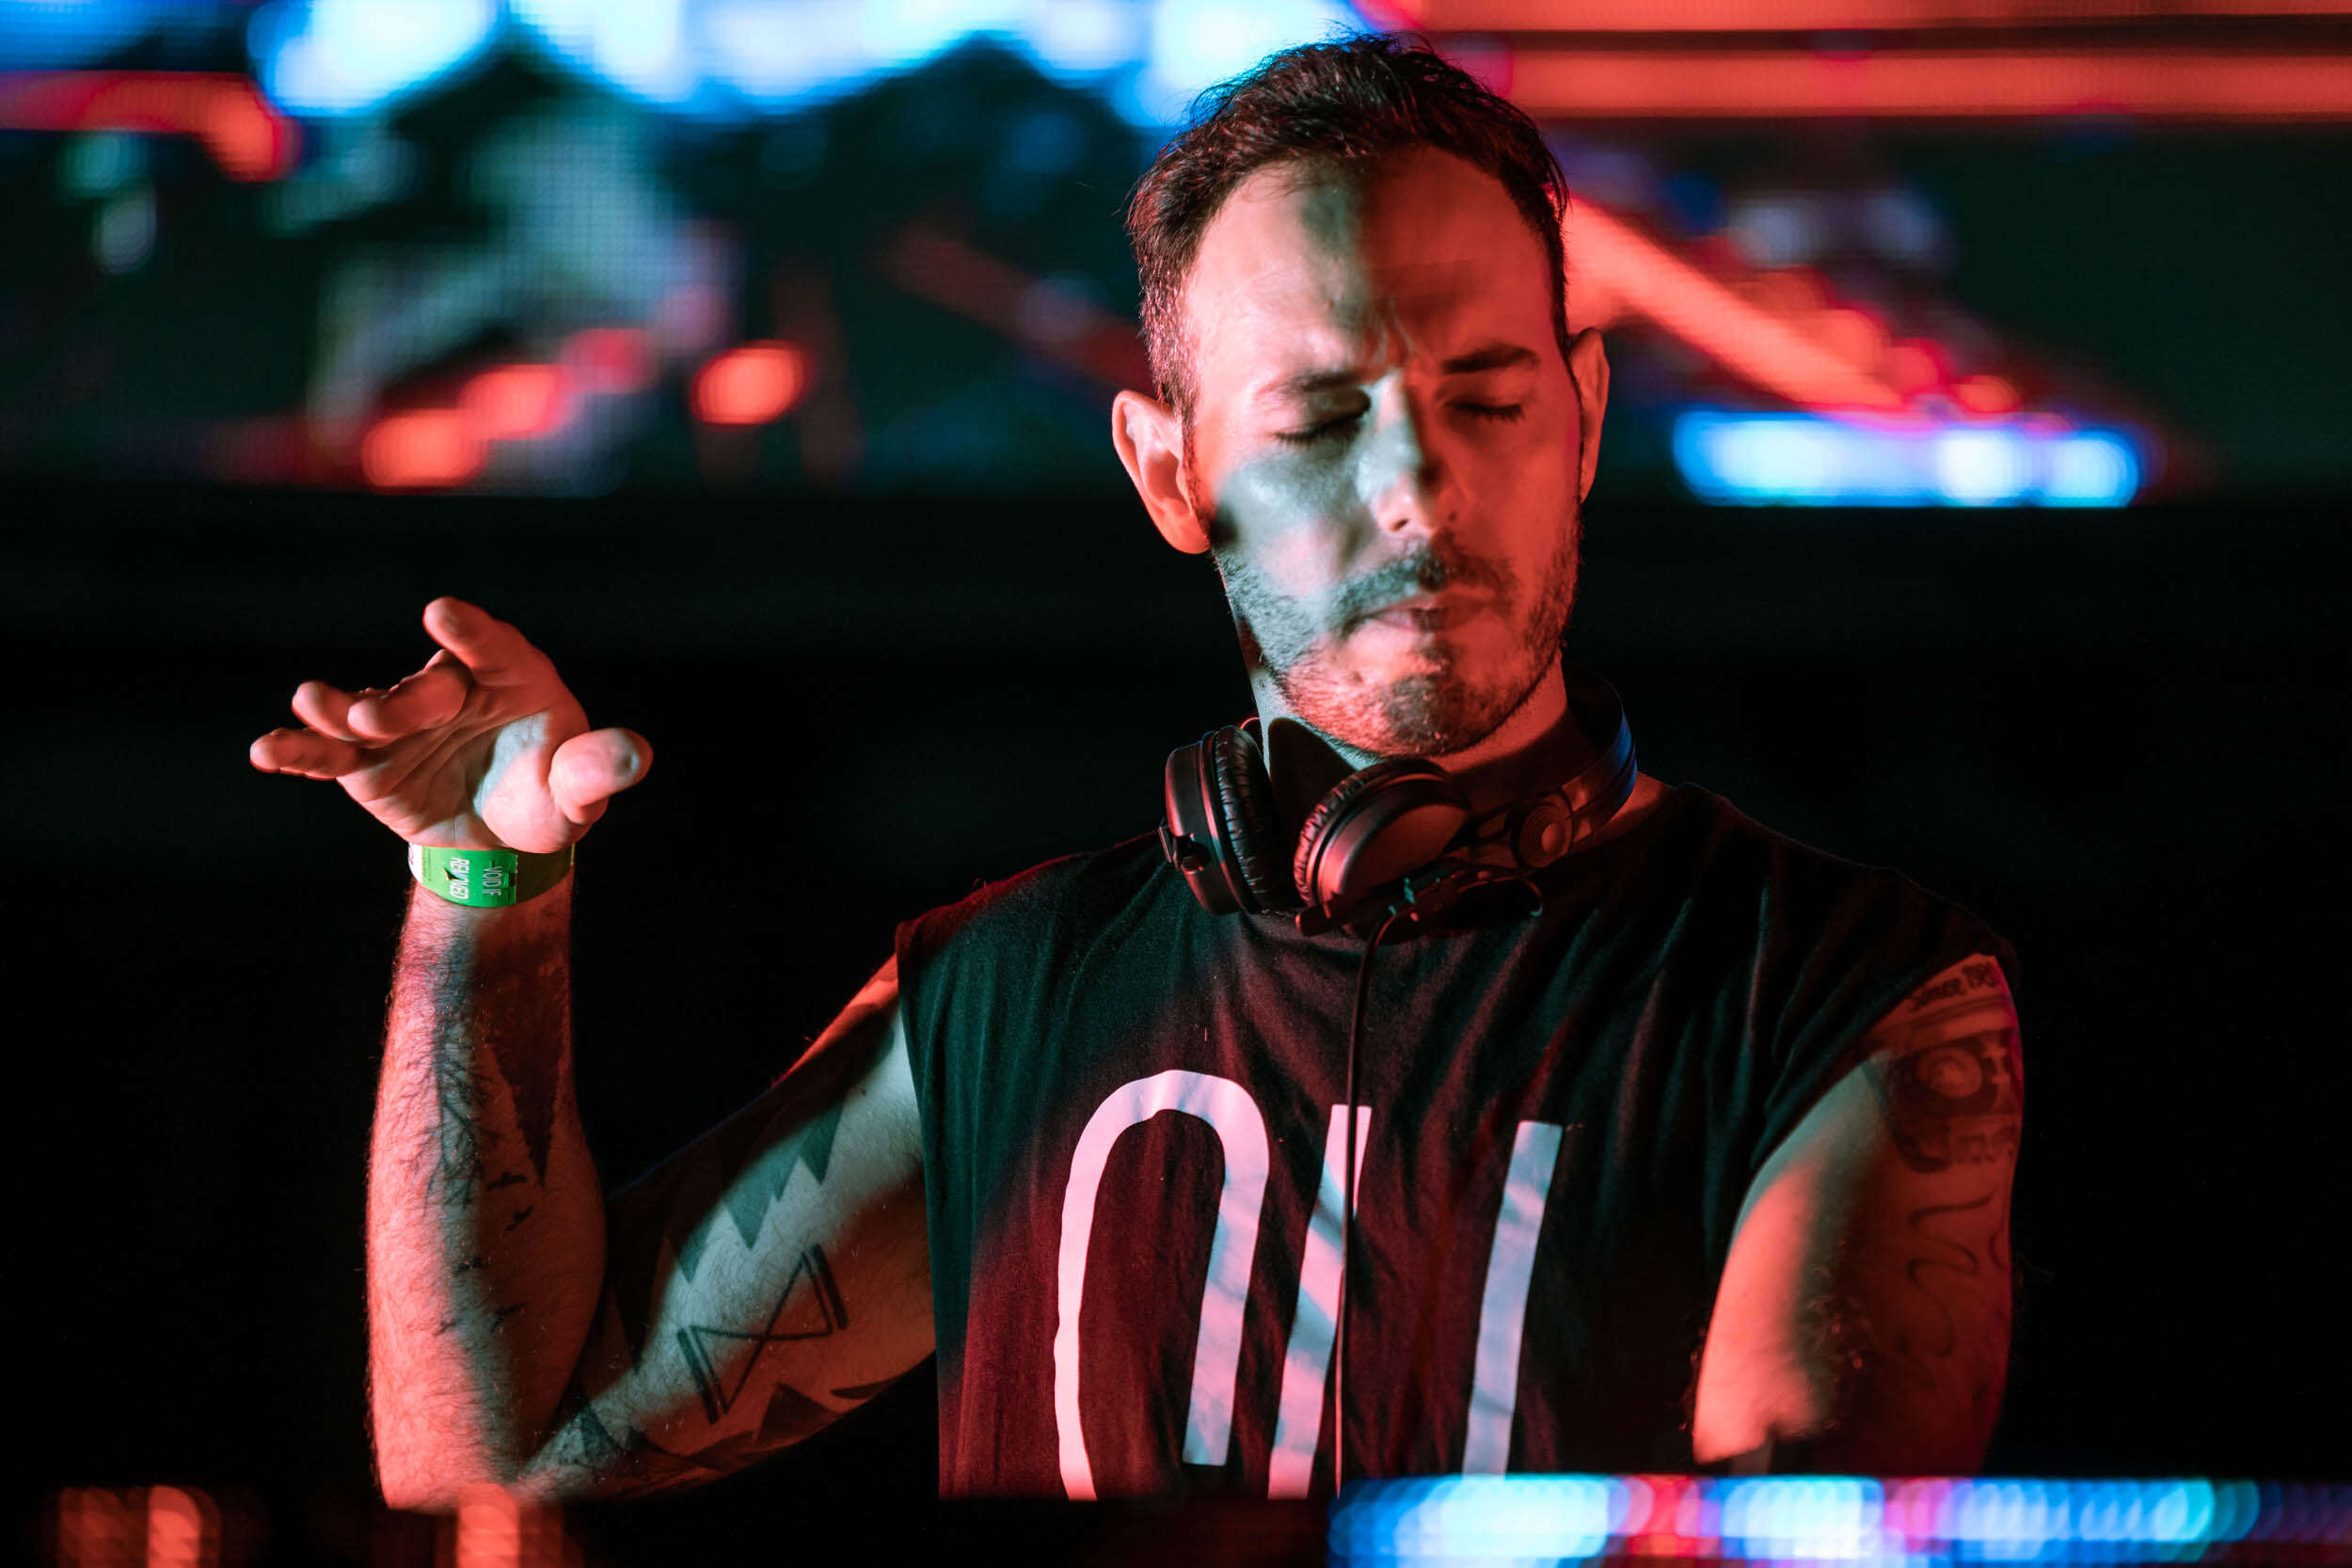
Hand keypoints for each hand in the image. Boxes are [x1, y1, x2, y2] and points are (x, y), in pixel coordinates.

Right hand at [249, 597, 650, 852]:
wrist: (503, 836)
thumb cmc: (551, 794)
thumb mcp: (580, 789)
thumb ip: (599, 768)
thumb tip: (639, 755)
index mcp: (513, 677)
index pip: (493, 646)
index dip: (470, 631)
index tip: (444, 612)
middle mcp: (452, 688)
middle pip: (426, 688)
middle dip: (404, 704)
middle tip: (378, 721)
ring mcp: (403, 723)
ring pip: (366, 710)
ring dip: (338, 708)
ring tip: (310, 703)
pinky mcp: (365, 763)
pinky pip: (328, 754)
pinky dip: (298, 752)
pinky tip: (265, 751)